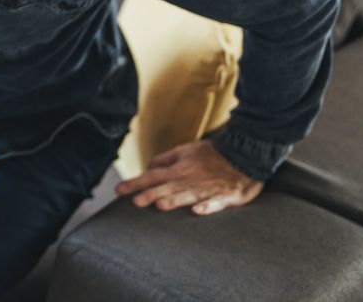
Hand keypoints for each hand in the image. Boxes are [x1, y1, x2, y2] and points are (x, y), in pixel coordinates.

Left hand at [114, 140, 263, 215]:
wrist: (243, 154)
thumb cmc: (212, 153)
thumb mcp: (185, 150)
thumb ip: (166, 160)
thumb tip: (148, 168)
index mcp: (179, 169)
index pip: (152, 177)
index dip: (135, 183)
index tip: (119, 190)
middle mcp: (190, 180)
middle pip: (166, 188)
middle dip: (150, 195)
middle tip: (135, 202)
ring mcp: (207, 190)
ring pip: (188, 196)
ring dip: (175, 200)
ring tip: (161, 205)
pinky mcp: (225, 197)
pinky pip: (216, 203)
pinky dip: (208, 207)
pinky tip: (198, 211)